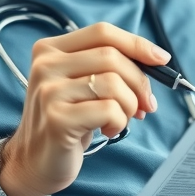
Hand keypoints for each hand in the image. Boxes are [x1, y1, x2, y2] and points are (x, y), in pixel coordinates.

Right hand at [0, 22, 167, 195]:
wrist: (33, 162)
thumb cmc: (66, 121)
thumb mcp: (81, 84)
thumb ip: (108, 66)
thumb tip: (156, 60)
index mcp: (50, 49)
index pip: (102, 32)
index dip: (136, 43)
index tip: (161, 59)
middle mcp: (45, 65)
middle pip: (112, 57)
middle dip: (139, 82)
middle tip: (144, 105)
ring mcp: (49, 92)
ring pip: (114, 83)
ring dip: (129, 105)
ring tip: (119, 119)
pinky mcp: (57, 119)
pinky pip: (110, 110)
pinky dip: (119, 122)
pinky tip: (107, 130)